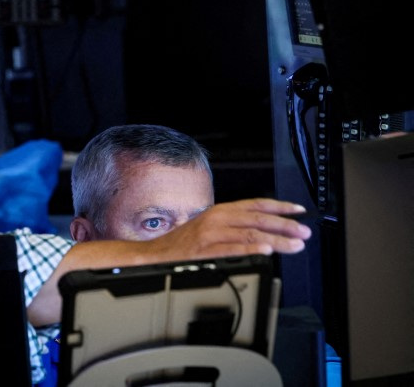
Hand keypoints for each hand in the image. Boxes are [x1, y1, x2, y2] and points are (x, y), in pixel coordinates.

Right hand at [146, 198, 310, 261]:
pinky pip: (232, 250)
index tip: (299, 211)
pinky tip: (266, 252)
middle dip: (284, 225)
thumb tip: (264, 231)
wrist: (155, 255)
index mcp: (219, 211)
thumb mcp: (208, 227)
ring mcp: (210, 235)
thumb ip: (232, 226)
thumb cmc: (182, 244)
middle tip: (303, 232)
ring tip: (294, 245)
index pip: (255, 205)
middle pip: (257, 219)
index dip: (279, 207)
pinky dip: (251, 250)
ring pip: (249, 235)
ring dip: (275, 240)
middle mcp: (216, 219)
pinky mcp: (205, 252)